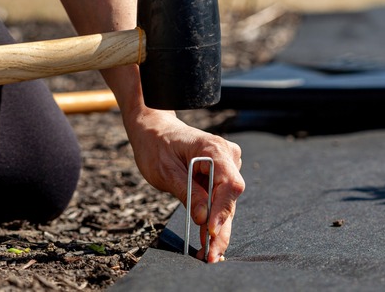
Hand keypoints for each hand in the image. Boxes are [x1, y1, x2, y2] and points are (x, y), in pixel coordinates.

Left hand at [124, 108, 244, 262]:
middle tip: (211, 255)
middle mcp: (227, 156)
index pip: (229, 184)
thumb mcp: (166, 171)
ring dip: (218, 229)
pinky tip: (208, 241)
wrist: (154, 129)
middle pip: (230, 198)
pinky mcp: (221, 175)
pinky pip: (220, 200)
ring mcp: (227, 165)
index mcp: (214, 149)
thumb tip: (204, 218)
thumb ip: (187, 192)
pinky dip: (213, 219)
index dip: (222, 210)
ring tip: (208, 254)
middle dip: (221, 229)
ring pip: (227, 203)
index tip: (210, 232)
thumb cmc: (157, 145)